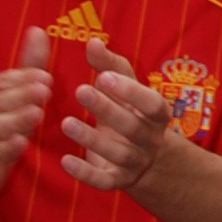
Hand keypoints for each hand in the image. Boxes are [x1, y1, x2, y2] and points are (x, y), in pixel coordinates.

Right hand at [0, 25, 52, 196]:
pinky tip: (20, 143)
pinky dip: (4, 148)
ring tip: (37, 112)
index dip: (23, 78)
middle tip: (46, 89)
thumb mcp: (13, 98)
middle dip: (22, 94)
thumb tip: (38, 30)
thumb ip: (27, 67)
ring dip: (15, 119)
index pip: (2, 81)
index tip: (46, 76)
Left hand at [62, 37, 175, 193]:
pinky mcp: (117, 180)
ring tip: (67, 122)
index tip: (105, 76)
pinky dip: (86, 173)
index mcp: (156, 115)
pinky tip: (66, 160)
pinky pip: (104, 181)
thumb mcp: (127, 90)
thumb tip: (92, 41)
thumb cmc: (133, 114)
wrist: (148, 161)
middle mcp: (149, 139)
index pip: (152, 104)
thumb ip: (110, 67)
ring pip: (117, 154)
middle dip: (108, 109)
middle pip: (132, 128)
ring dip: (92, 139)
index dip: (131, 92)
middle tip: (81, 91)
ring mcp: (134, 162)